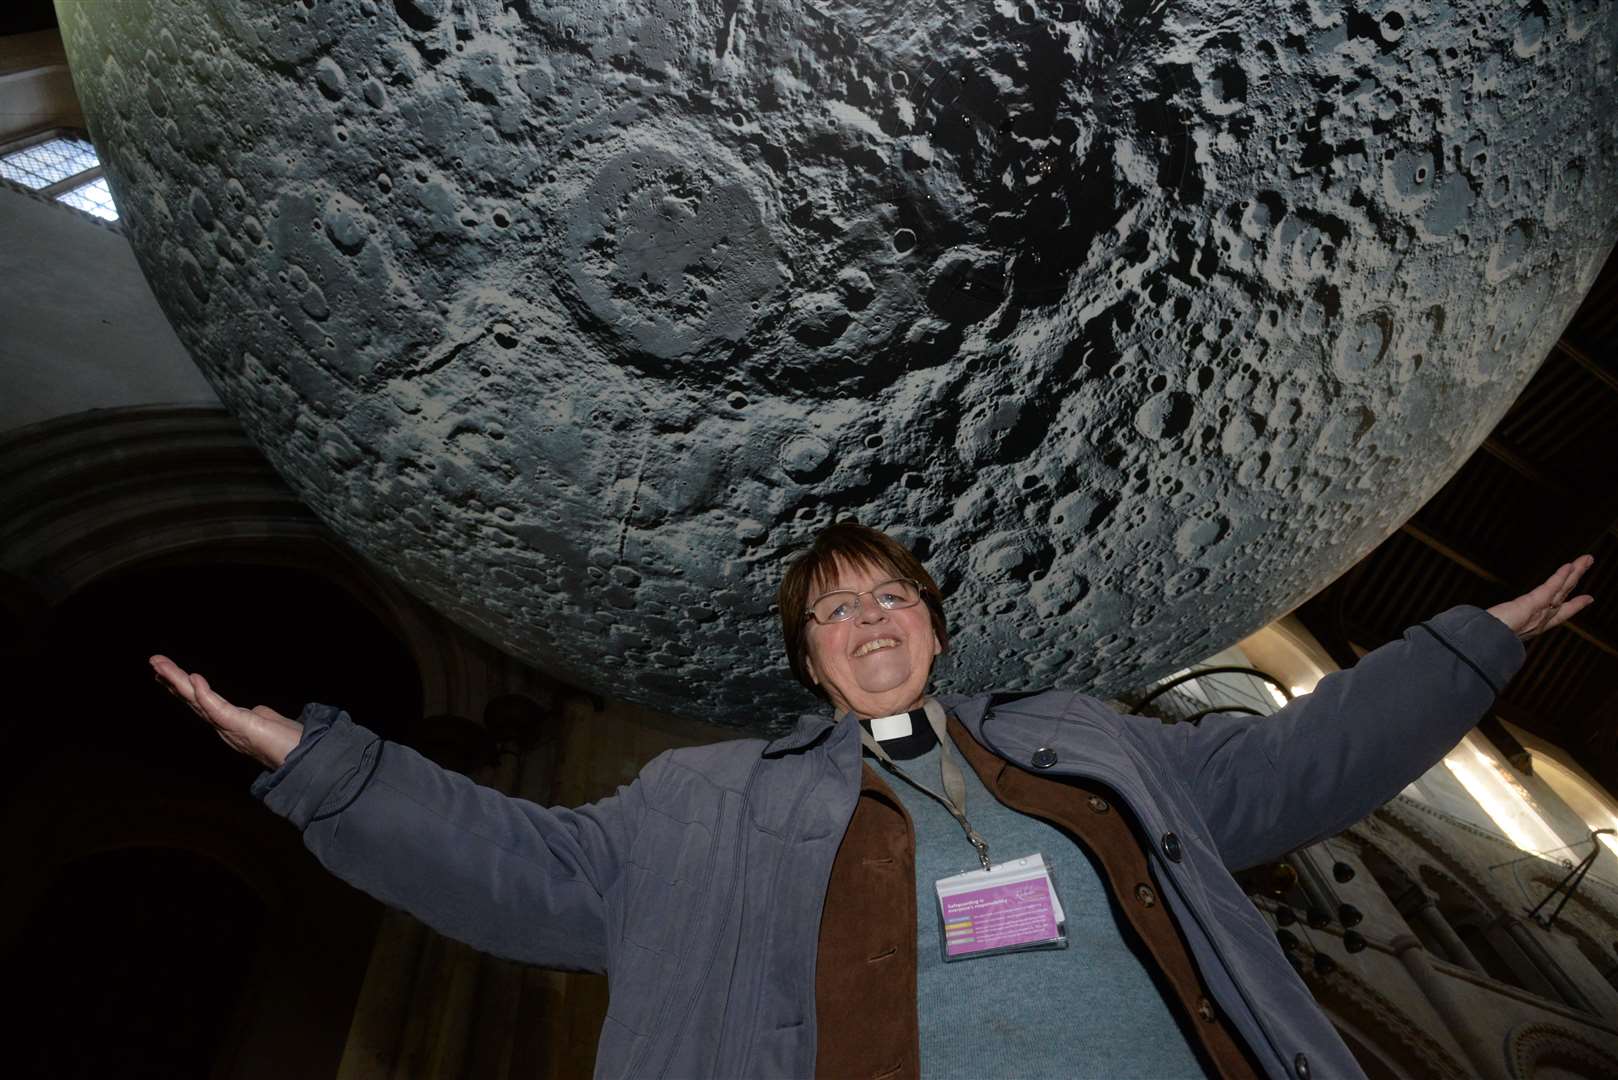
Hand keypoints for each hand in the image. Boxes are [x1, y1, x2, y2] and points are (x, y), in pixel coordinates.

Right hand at [149, 655, 303, 768]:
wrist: (300, 759)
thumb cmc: (287, 743)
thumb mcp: (269, 723)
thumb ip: (259, 716)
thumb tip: (257, 711)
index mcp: (228, 722)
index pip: (199, 701)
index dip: (182, 686)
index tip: (164, 671)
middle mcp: (223, 726)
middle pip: (192, 699)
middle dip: (171, 680)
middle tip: (153, 661)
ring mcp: (229, 727)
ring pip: (197, 701)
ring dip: (178, 682)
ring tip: (161, 665)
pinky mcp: (240, 726)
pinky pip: (218, 709)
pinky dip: (205, 694)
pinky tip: (194, 679)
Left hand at [1485, 556, 1595, 640]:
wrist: (1484, 644)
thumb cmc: (1487, 640)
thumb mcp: (1496, 632)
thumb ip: (1497, 627)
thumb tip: (1484, 624)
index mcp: (1534, 626)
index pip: (1558, 613)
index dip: (1574, 605)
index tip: (1588, 598)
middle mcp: (1541, 620)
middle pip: (1564, 595)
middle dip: (1576, 580)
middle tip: (1588, 564)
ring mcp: (1539, 612)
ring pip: (1562, 588)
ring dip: (1575, 572)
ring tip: (1587, 559)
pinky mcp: (1532, 604)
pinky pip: (1550, 588)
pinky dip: (1560, 577)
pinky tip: (1569, 565)